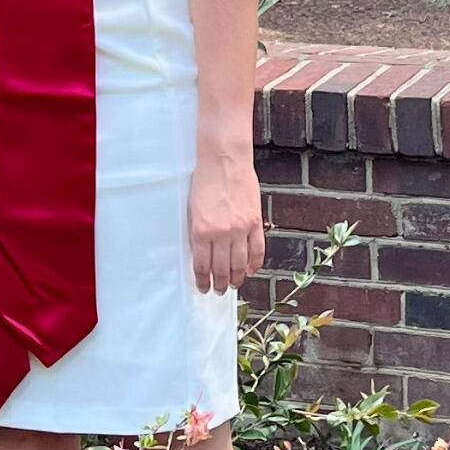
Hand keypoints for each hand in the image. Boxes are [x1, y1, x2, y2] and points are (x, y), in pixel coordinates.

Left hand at [188, 153, 264, 295]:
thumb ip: (198, 232)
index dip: (202, 280)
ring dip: (236, 278)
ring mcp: (240, 229)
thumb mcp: (193, 209)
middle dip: (219, 284)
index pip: (202, 265)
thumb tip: (202, 254)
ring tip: (232, 285)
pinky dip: (254, 264)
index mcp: (200, 230)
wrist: (223, 159)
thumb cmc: (204, 180)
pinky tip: (249, 270)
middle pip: (221, 269)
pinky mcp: (254, 222)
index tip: (203, 287)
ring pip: (239, 264)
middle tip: (218, 290)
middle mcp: (221, 233)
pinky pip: (257, 250)